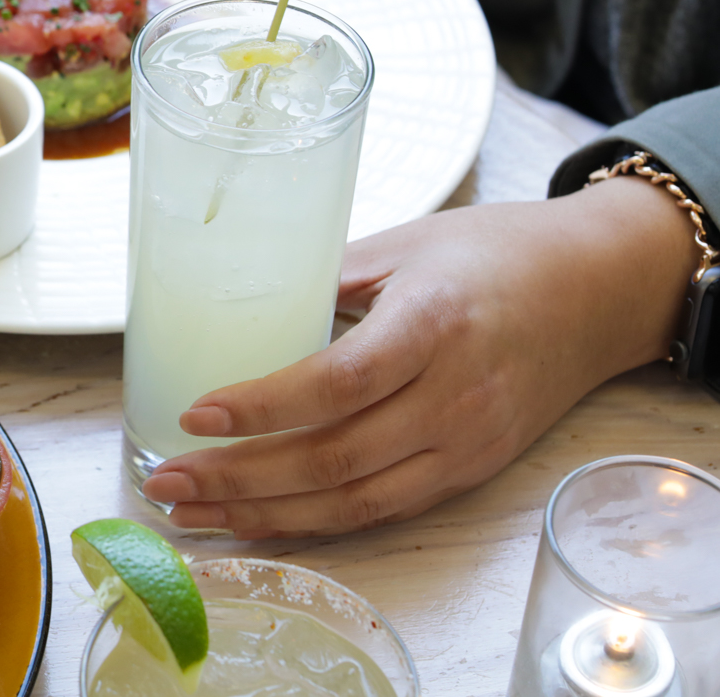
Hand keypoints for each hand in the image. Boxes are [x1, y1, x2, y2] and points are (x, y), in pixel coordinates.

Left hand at [141, 178, 698, 537]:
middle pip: (333, 459)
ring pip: (351, 501)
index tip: (194, 415)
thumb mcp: (407, 243)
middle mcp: (452, 397)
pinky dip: (312, 522)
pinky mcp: (470, 470)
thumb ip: (327, 279)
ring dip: (263, 515)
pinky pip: (381, 510)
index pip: (336, 384)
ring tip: (190, 512)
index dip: (261, 408)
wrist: (600, 289)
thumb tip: (237, 298)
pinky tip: (256, 519)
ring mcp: (466, 443)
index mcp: (431, 326)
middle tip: (165, 482)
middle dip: (238, 479)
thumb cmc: (496, 252)